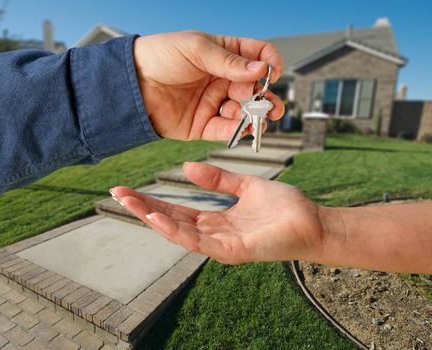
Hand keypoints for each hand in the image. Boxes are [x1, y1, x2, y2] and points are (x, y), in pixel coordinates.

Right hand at [110, 162, 323, 263]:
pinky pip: (198, 242)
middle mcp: (214, 235)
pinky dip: (175, 230)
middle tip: (116, 193)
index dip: (152, 199)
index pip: (177, 210)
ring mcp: (221, 245)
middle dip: (143, 208)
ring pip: (178, 233)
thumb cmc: (285, 208)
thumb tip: (187, 167)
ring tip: (130, 203)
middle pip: (171, 221)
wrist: (314, 222)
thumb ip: (218, 178)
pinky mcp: (232, 251)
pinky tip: (157, 217)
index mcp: (216, 220)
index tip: (128, 188)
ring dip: (152, 218)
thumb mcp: (246, 185)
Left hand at [133, 31, 284, 140]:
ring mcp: (213, 102)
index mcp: (222, 54)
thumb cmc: (158, 56)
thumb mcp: (195, 49)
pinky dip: (237, 130)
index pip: (255, 56)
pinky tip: (244, 128)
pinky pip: (225, 129)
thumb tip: (259, 69)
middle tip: (271, 106)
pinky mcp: (202, 124)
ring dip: (254, 116)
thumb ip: (228, 61)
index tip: (273, 72)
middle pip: (254, 89)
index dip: (268, 62)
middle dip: (266, 98)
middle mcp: (221, 79)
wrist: (131, 83)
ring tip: (257, 118)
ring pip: (243, 111)